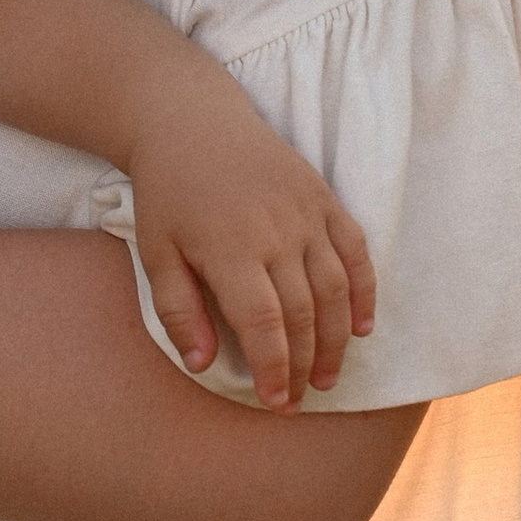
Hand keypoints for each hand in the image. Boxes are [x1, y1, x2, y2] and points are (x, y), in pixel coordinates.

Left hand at [126, 90, 376, 409]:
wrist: (192, 118)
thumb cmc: (168, 192)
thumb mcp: (156, 252)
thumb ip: (178, 310)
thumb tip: (201, 365)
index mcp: (231, 249)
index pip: (264, 324)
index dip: (275, 369)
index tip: (277, 401)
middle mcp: (277, 232)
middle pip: (304, 314)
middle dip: (305, 365)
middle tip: (300, 399)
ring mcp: (306, 213)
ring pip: (335, 289)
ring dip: (337, 340)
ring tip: (329, 377)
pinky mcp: (324, 197)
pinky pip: (356, 251)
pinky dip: (364, 292)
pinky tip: (362, 327)